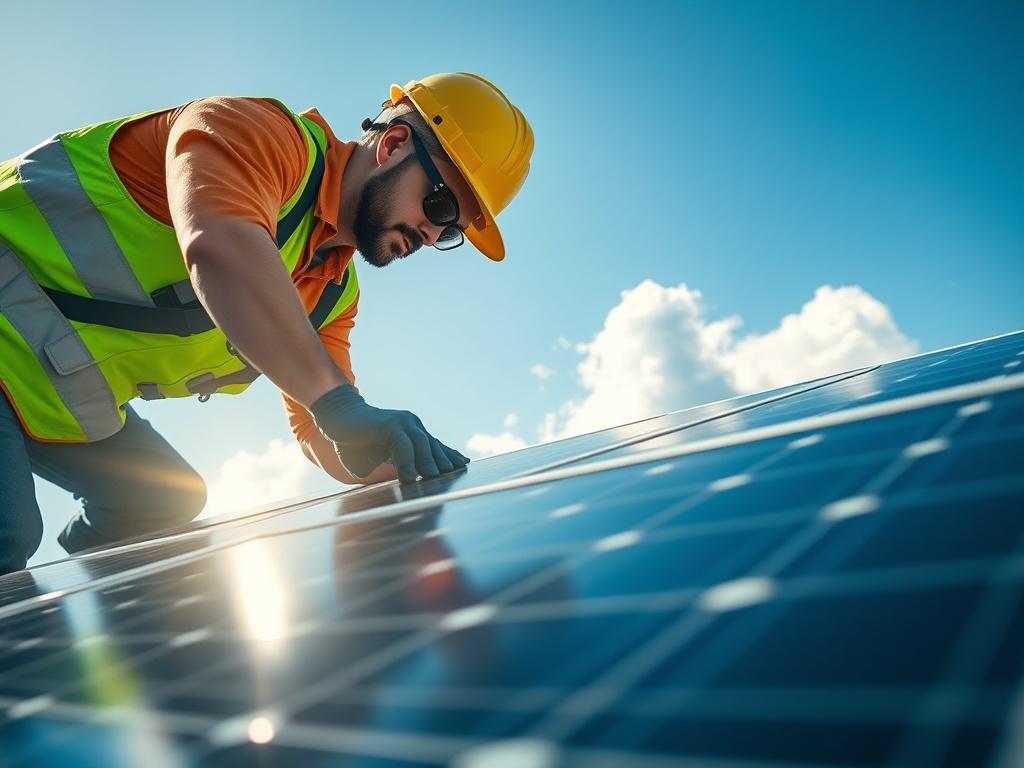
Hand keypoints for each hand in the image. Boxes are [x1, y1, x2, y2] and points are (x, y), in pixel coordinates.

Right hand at [310, 384, 469, 482]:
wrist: (336, 418)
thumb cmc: (356, 442)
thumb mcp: (381, 457)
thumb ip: (397, 467)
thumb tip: (409, 485)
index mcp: (413, 435)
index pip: (437, 448)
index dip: (450, 457)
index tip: (463, 466)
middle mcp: (412, 427)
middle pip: (435, 448)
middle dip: (444, 464)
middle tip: (453, 481)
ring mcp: (402, 423)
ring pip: (422, 445)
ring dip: (428, 464)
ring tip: (433, 479)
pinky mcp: (389, 425)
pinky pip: (403, 445)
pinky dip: (407, 461)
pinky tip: (409, 478)